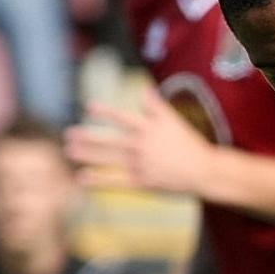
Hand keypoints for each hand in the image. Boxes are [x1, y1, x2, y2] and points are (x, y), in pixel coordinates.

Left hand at [68, 91, 220, 199]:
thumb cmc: (191, 145)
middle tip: (68, 135)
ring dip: (87, 155)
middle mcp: (143, 146)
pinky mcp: (143, 183)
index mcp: (150, 129)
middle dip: (87, 137)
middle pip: (110, 140)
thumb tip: (144, 90)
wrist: (206, 172)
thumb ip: (157, 107)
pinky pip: (116, 181)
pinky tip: (82, 178)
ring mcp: (142, 165)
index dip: (105, 112)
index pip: (123, 118)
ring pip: (109, 159)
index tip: (88, 108)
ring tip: (69, 152)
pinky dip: (98, 180)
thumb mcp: (176, 122)